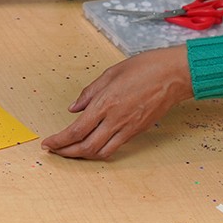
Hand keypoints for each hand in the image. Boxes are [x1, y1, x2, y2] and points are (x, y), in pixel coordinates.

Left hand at [42, 46, 193, 159]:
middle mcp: (115, 119)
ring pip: (100, 152)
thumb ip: (89, 93)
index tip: (48, 144)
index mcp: (105, 103)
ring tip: (71, 150)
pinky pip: (115, 147)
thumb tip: (74, 109)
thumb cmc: (145, 67)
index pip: (76, 130)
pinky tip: (93, 145)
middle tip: (55, 151)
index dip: (59, 141)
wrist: (174, 74)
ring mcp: (128, 128)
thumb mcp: (110, 73)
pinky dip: (101, 151)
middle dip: (66, 152)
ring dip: (83, 155)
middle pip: (85, 147)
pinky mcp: (138, 131)